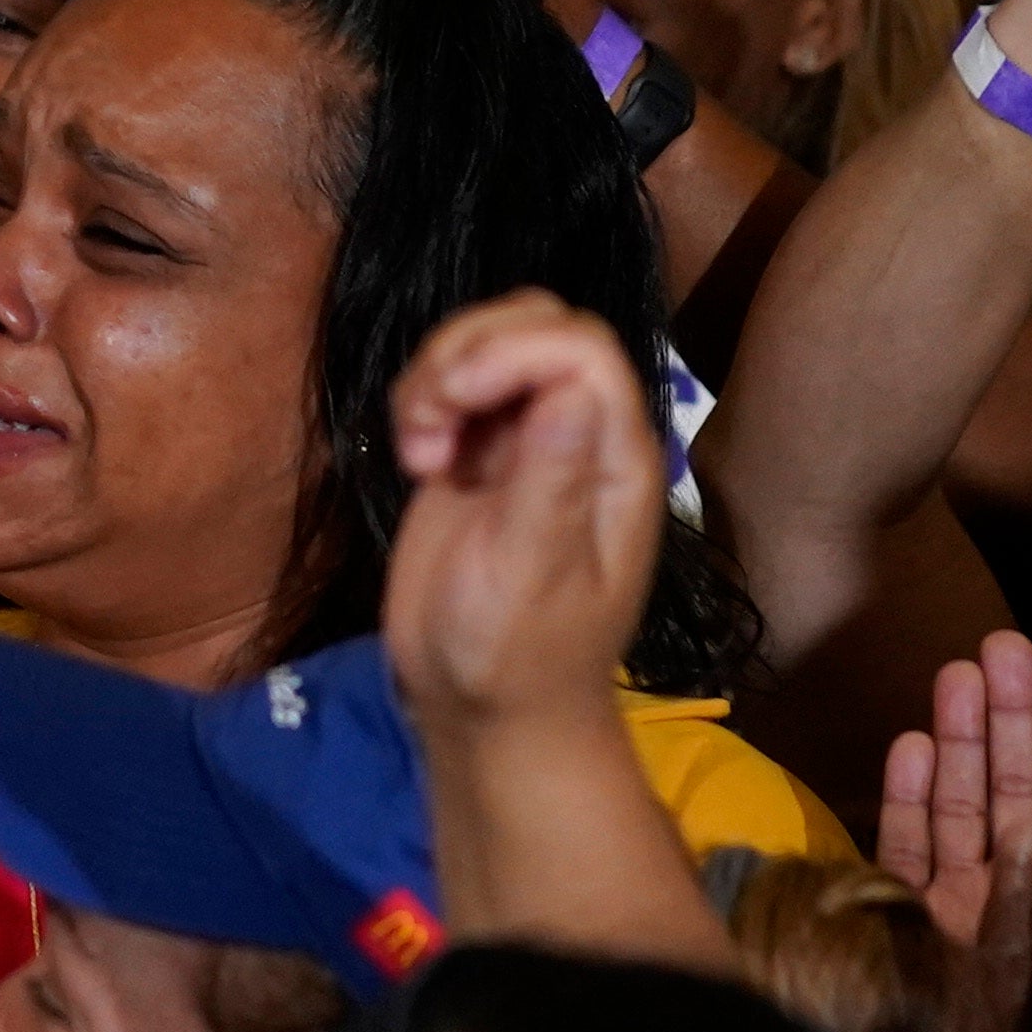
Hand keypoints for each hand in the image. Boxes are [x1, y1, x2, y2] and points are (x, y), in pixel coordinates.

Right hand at [376, 293, 663, 731]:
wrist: (484, 707)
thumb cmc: (515, 655)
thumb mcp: (530, 575)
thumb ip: (550, 482)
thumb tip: (570, 390)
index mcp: (615, 460)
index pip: (580, 351)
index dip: (509, 351)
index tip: (449, 404)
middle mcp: (580, 436)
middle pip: (537, 324)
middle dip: (468, 350)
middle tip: (428, 420)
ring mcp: (529, 441)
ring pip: (490, 344)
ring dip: (436, 374)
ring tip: (418, 448)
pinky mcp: (481, 455)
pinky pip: (453, 385)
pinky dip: (421, 401)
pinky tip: (415, 458)